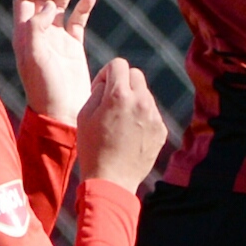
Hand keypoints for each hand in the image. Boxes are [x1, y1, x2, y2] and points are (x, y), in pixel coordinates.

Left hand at [10, 0, 96, 123]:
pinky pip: (78, 20)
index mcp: (24, 33)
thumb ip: (38, 28)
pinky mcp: (73, 46)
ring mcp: (56, 39)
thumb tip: (50, 5)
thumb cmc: (44, 88)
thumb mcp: (35, 58)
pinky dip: (83, 6)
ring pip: (61, 5)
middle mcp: (38, 32)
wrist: (62, 112)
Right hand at [74, 59, 164, 187]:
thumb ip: (98, 91)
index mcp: (119, 95)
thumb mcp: (84, 115)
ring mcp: (154, 116)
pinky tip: (130, 135)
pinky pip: (152, 113)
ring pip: (145, 94)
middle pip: (136, 75)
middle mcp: (141, 101)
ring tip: (120, 123)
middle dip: (123, 83)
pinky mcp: (161, 130)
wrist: (112, 180)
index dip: (106, 74)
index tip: (101, 90)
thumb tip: (109, 83)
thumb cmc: (93, 148)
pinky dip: (142, 118)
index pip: (118, 64)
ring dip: (133, 100)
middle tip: (111, 102)